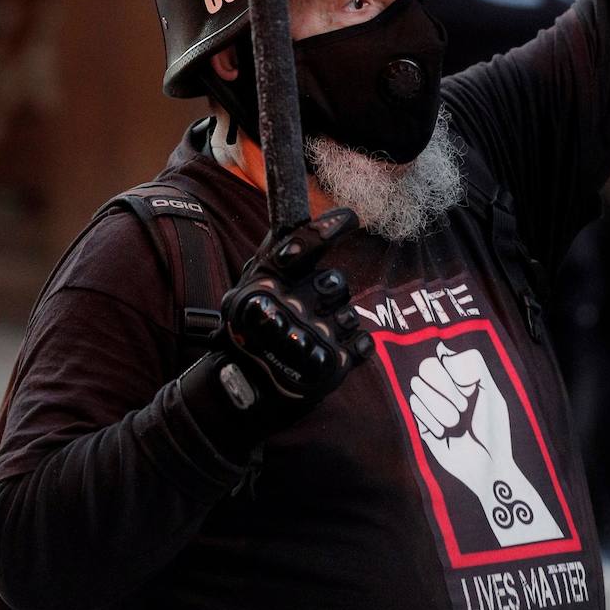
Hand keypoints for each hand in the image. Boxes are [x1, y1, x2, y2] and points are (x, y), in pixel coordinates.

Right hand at [216, 207, 372, 426]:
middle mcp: (289, 308)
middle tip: (310, 306)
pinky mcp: (332, 366)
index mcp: (266, 284)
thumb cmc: (251, 331)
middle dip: (327, 290)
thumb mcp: (252, 287)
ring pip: (349, 311)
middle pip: (335, 280)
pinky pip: (363, 341)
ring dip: (337, 320)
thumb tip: (314, 225)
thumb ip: (279, 255)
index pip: (303, 245)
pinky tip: (332, 350)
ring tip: (315, 334)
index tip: (350, 217)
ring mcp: (312, 338)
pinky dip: (354, 345)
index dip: (328, 229)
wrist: (245, 391)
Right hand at [409, 341, 562, 545]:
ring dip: (439, 408)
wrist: (487, 467)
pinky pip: (414, 407)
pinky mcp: (420, 422)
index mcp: (462, 376)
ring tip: (455, 424)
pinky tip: (444, 433)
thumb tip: (443, 350)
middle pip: (425, 367)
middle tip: (462, 409)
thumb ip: (474, 366)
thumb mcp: (492, 393)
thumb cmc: (495, 430)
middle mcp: (444, 386)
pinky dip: (431, 420)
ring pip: (416, 386)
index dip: (451, 370)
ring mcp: (430, 403)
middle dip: (444, 390)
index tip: (469, 388)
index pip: (441, 354)